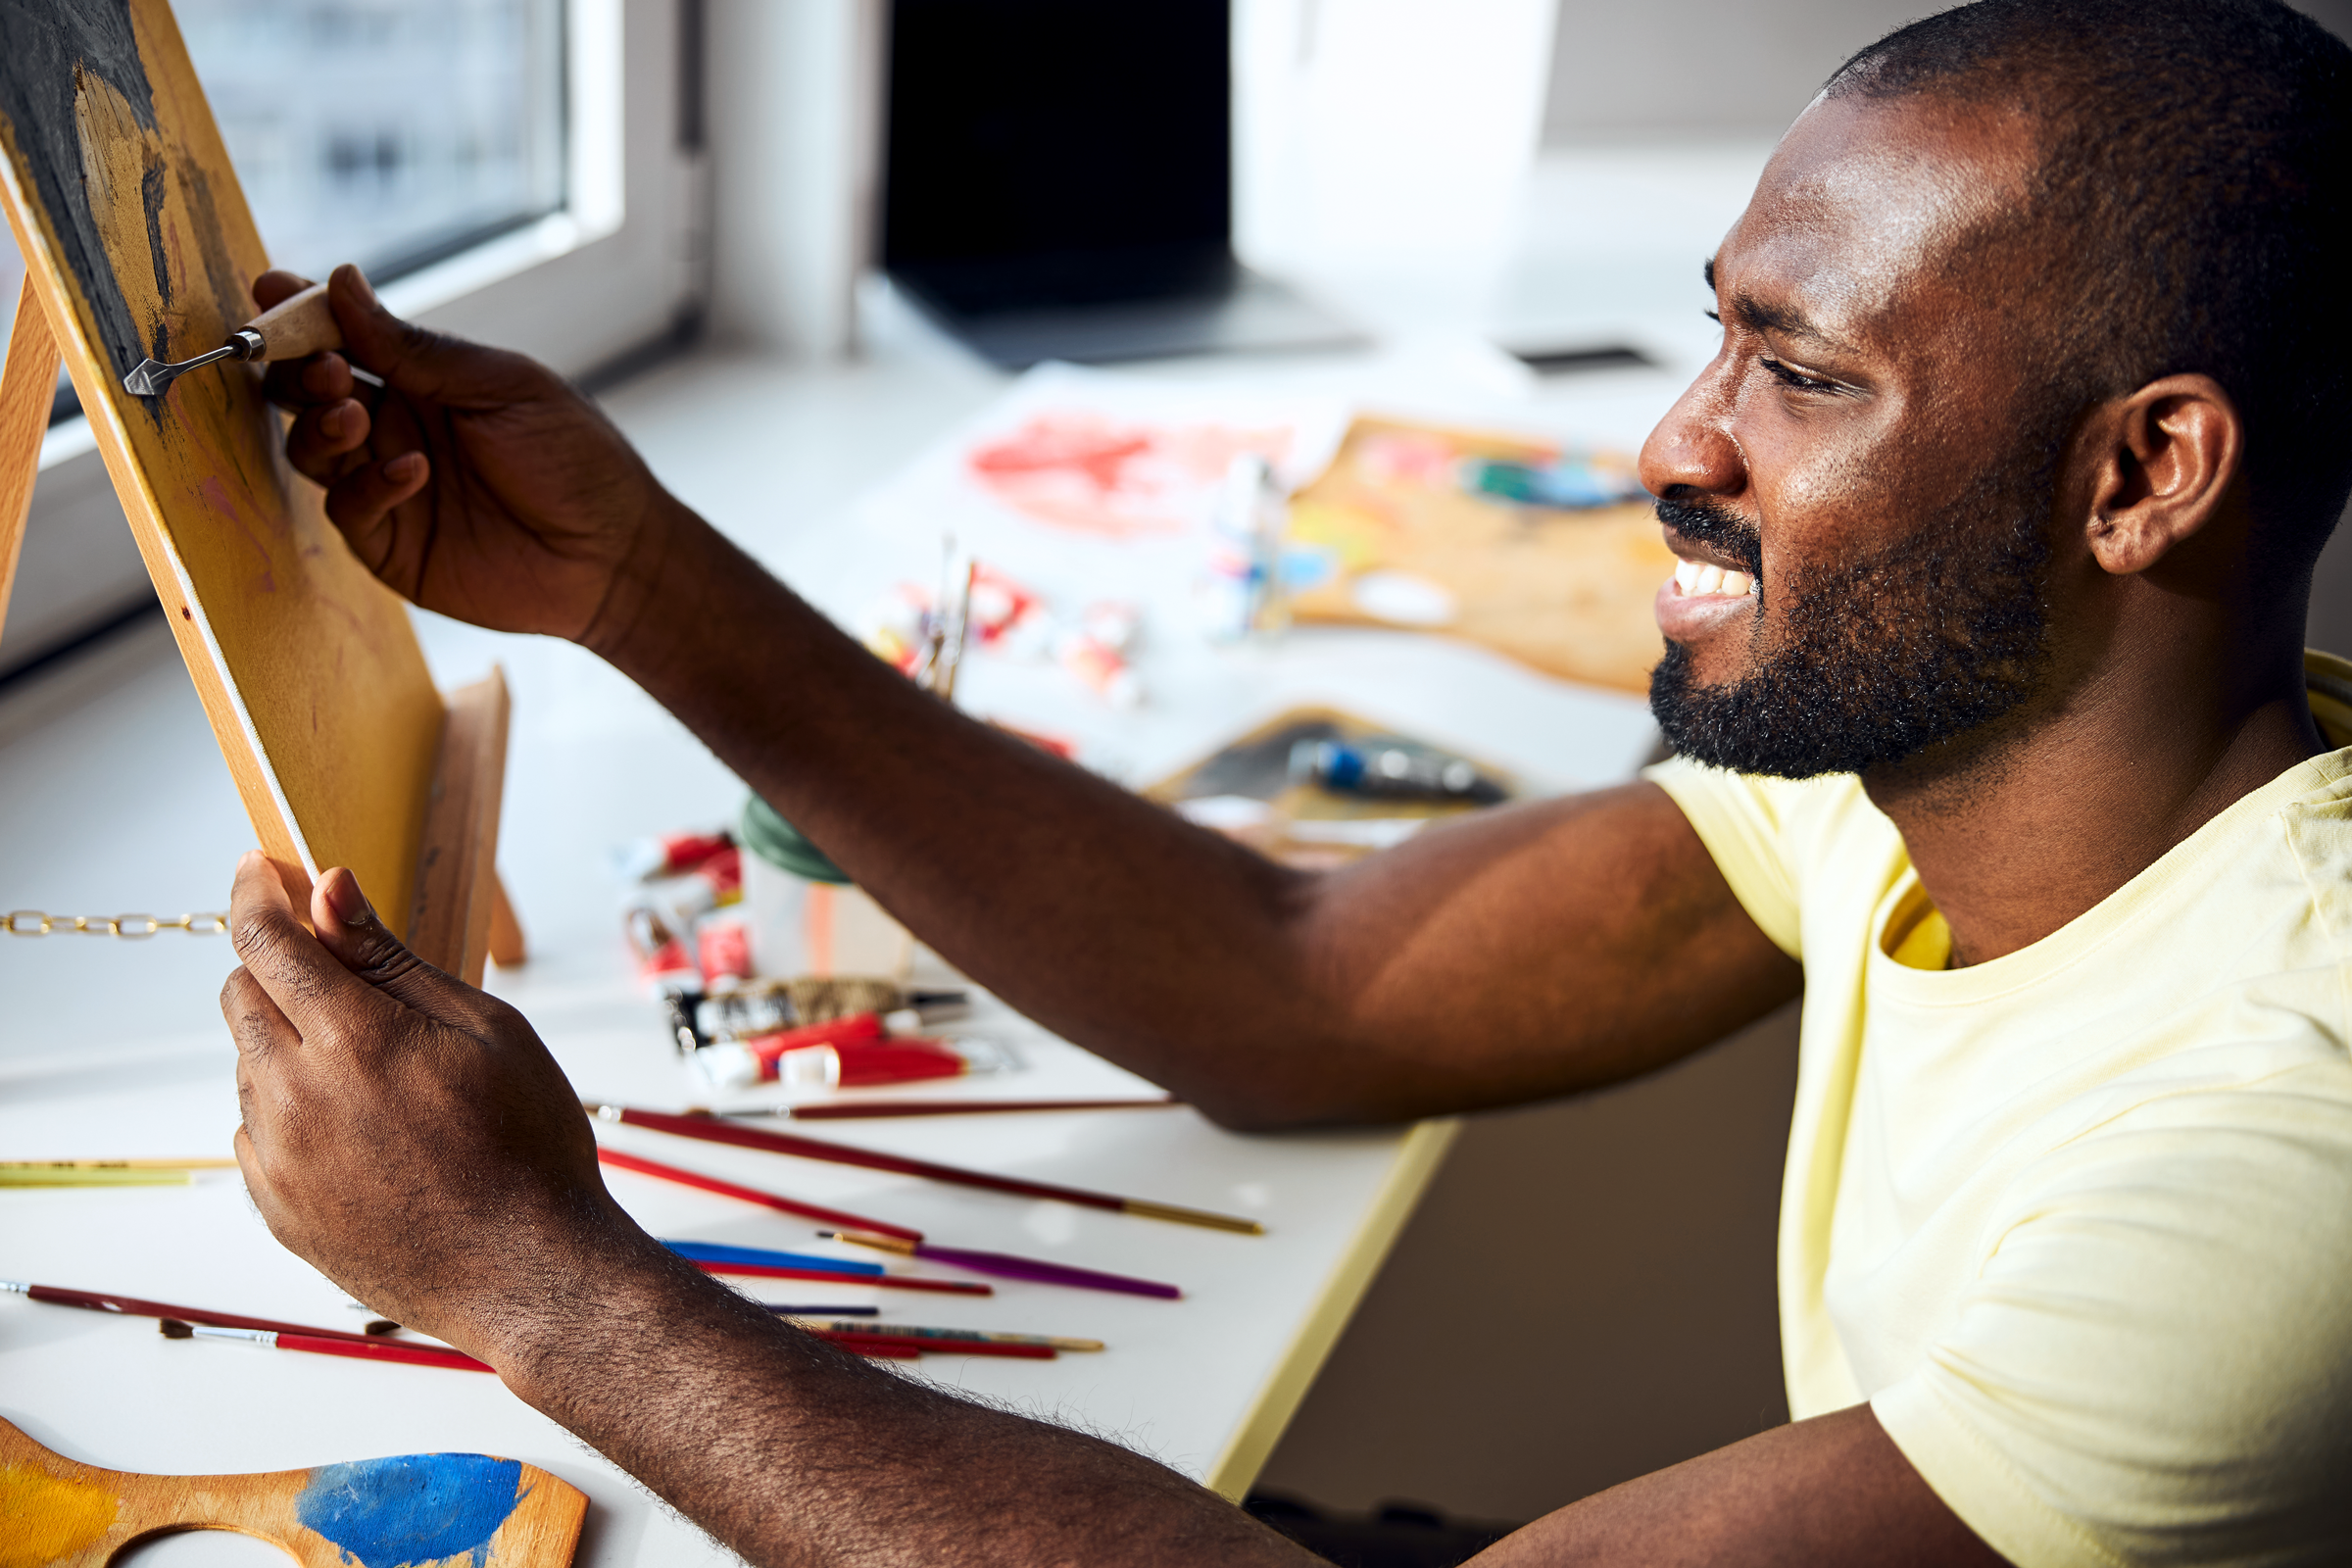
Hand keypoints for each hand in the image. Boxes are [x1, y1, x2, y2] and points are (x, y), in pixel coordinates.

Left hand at [222, 853, 646, 1359]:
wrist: (530, 1272)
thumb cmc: (528, 1147)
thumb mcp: (484, 1029)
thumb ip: (391, 959)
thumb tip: (331, 892)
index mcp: (353, 1040)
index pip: (268, 940)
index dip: (258, 894)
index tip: (260, 871)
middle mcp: (295, 1097)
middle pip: (240, 995)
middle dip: (277, 967)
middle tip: (337, 975)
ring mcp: (278, 1160)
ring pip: (249, 1066)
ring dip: (289, 1044)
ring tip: (377, 1077)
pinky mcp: (275, 1208)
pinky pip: (257, 1132)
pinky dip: (291, 1110)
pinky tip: (362, 1129)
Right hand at [256, 265, 683, 644]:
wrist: (613, 553)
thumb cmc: (574, 458)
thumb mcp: (501, 387)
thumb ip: (417, 349)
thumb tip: (340, 282)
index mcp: (421, 380)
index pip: (343, 337)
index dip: (302, 313)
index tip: (271, 288)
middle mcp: (394, 428)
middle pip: (308, 392)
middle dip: (298, 370)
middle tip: (321, 365)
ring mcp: (386, 486)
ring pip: (312, 448)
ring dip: (321, 424)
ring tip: (354, 413)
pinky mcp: (391, 544)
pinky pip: (349, 508)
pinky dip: (368, 485)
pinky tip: (413, 471)